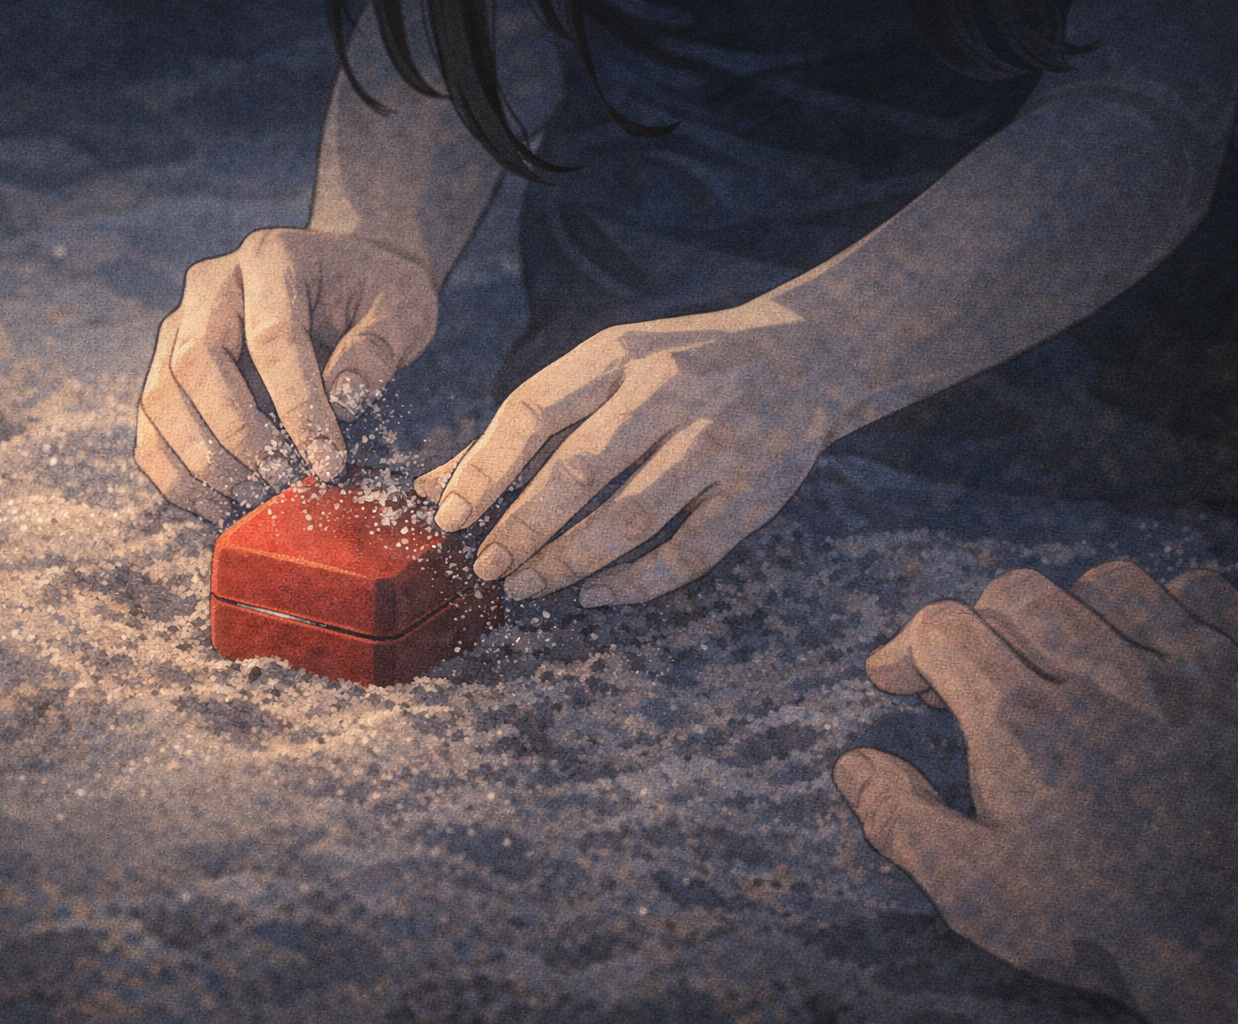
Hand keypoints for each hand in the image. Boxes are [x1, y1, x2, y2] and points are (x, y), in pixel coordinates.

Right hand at [137, 229, 436, 520]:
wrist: (343, 278)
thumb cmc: (374, 294)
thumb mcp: (401, 308)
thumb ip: (378, 348)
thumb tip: (342, 402)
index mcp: (270, 260)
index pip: (272, 337)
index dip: (297, 406)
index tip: (326, 461)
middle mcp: (211, 286)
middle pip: (197, 363)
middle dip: (238, 435)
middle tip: (281, 480)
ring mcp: (180, 324)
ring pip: (161, 397)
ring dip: (201, 459)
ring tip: (251, 498)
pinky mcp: (168, 365)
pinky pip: (153, 423)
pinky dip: (173, 472)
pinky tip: (215, 503)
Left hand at [415, 303, 839, 605]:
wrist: (811, 352)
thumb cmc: (683, 364)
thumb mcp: (608, 367)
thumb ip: (526, 426)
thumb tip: (437, 488)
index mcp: (618, 356)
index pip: (534, 410)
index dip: (484, 468)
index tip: (449, 517)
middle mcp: (669, 392)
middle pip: (580, 471)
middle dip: (523, 528)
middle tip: (486, 569)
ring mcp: (717, 442)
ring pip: (631, 517)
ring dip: (570, 561)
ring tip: (527, 586)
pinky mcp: (757, 489)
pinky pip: (689, 550)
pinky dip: (638, 582)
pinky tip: (597, 594)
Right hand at [835, 561, 1237, 1022]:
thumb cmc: (1108, 924)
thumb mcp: (979, 892)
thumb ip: (902, 822)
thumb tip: (853, 764)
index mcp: (1025, 728)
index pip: (943, 629)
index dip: (907, 648)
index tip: (900, 677)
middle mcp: (1104, 682)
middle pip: (1016, 595)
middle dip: (980, 627)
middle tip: (977, 676)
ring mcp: (1187, 672)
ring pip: (1106, 585)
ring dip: (1069, 614)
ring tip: (1063, 661)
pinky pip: (1198, 591)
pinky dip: (1162, 609)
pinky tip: (1144, 655)